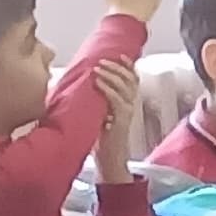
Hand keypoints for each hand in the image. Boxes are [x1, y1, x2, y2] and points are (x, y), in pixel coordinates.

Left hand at [90, 57, 139, 178]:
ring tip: (98, 69)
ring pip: (125, 87)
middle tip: (103, 61)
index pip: (133, 80)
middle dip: (117, 67)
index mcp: (127, 103)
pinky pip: (117, 101)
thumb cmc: (101, 139)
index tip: (119, 55)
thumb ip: (97, 102)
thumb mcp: (99, 115)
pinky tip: (97, 83)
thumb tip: (82, 87)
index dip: (128, 66)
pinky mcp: (121, 121)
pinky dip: (107, 89)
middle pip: (131, 79)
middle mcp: (130, 106)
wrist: (108, 160)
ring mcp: (127, 113)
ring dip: (111, 75)